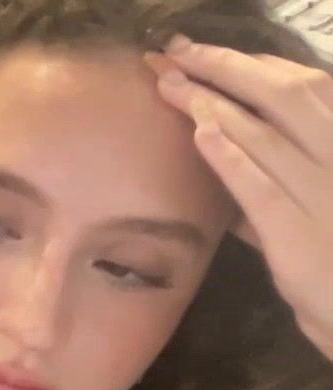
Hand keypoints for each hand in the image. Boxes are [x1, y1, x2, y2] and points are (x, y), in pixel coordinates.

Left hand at [145, 35, 332, 360]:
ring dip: (213, 104)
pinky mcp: (299, 234)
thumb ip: (280, 199)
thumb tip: (234, 187)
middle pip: (285, 97)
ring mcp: (326, 196)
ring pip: (266, 136)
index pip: (309, 90)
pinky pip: (260, 188)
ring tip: (171, 85)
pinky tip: (201, 134)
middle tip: (176, 54)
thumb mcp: (321, 217)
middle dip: (226, 69)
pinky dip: (230, 158)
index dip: (257, 67)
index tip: (212, 55)